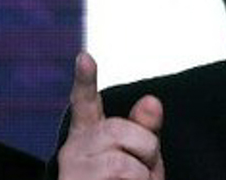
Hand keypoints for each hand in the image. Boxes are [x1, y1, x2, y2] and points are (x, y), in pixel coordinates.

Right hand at [58, 52, 165, 179]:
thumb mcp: (141, 156)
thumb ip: (145, 129)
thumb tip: (152, 100)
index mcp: (90, 134)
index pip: (85, 102)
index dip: (85, 80)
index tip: (85, 57)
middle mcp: (75, 149)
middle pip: (124, 131)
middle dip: (147, 150)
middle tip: (143, 169)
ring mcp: (73, 170)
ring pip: (126, 163)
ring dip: (143, 177)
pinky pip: (125, 179)